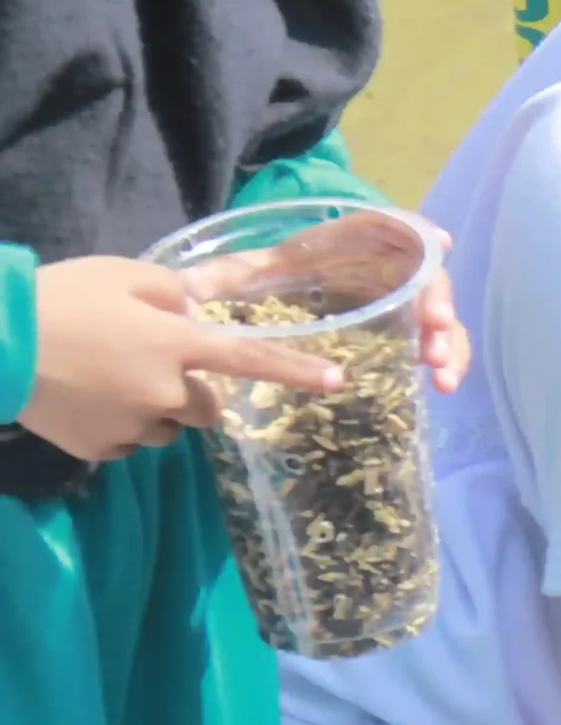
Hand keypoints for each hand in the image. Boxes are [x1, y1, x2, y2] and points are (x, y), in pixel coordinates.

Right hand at [19, 257, 344, 461]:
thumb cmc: (60, 298)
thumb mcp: (120, 274)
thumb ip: (171, 293)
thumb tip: (198, 313)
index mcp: (174, 344)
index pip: (249, 358)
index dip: (295, 370)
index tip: (337, 381)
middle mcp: (164, 392)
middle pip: (209, 407)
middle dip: (192, 392)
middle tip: (150, 365)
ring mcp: (133, 425)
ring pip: (169, 427)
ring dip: (154, 409)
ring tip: (105, 379)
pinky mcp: (103, 450)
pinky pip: (130, 442)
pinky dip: (117, 425)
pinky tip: (84, 399)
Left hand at [180, 216, 470, 399]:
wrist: (292, 303)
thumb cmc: (274, 279)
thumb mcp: (249, 274)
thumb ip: (223, 278)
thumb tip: (182, 296)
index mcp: (359, 244)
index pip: (402, 230)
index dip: (425, 238)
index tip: (440, 247)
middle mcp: (391, 273)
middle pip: (429, 282)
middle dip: (437, 309)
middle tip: (432, 337)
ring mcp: (403, 310)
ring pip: (440, 322)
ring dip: (449, 346)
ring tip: (442, 378)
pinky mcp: (405, 341)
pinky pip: (433, 350)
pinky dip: (446, 366)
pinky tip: (441, 389)